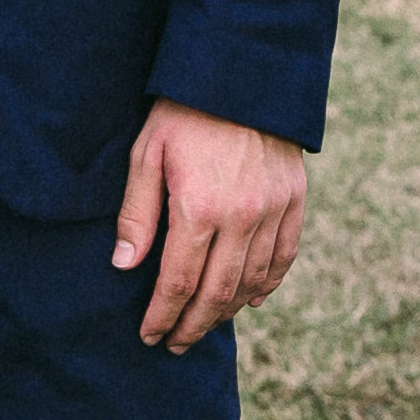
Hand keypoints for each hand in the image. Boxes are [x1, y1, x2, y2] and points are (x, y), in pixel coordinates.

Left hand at [112, 99, 308, 354]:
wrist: (240, 73)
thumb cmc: (181, 112)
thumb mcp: (146, 154)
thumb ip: (137, 213)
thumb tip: (124, 265)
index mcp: (200, 208)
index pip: (178, 281)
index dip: (163, 314)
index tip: (149, 336)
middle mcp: (243, 217)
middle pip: (217, 291)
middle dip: (193, 324)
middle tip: (174, 345)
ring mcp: (275, 210)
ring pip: (252, 281)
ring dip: (226, 310)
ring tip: (203, 326)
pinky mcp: (295, 200)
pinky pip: (284, 257)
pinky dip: (266, 284)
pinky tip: (248, 299)